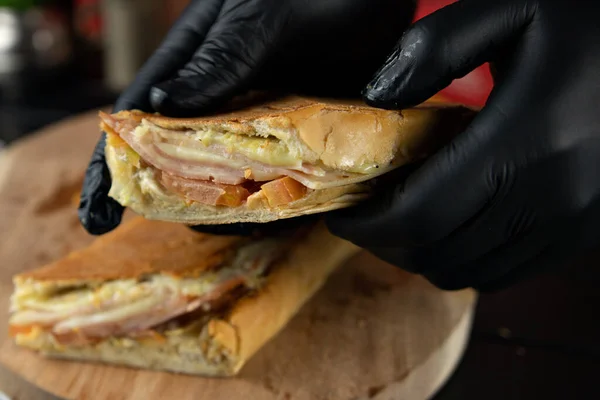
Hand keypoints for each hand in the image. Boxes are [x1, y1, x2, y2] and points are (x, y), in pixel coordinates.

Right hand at [78, 0, 416, 234]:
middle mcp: (226, 91)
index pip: (142, 112)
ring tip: (240, 227)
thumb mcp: (261, 18)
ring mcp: (264, 113)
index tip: (98, 215)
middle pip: (184, 153)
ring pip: (232, 170)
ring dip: (231, 204)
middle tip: (186, 228)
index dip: (115, 163)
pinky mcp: (303, 130)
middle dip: (176, 196)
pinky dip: (278, 196)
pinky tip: (284, 214)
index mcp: (199, 57)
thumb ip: (218, 61)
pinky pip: (282, 172)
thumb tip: (161, 107)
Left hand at [326, 0, 599, 291]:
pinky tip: (450, 224)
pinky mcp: (581, 233)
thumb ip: (436, 48)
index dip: (368, 226)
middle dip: (385, 243)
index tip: (341, 216)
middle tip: (365, 216)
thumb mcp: (512, 9)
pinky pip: (503, 273)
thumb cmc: (588, 26)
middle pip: (436, 254)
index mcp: (523, 143)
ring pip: (466, 272)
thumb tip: (376, 98)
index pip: (418, 216)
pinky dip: (461, 259)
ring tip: (402, 220)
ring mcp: (570, 224)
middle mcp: (549, 198)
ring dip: (420, 254)